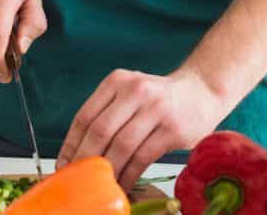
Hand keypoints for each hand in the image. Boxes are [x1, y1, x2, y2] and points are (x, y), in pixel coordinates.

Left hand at [56, 67, 233, 189]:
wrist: (202, 92)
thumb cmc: (159, 98)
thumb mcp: (129, 94)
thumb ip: (106, 114)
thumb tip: (77, 152)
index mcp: (117, 81)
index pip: (85, 116)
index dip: (71, 144)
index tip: (64, 164)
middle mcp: (135, 91)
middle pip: (100, 131)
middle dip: (85, 159)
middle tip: (78, 179)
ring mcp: (156, 109)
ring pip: (121, 146)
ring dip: (108, 170)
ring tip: (101, 185)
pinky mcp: (172, 129)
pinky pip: (143, 157)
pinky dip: (129, 174)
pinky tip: (123, 184)